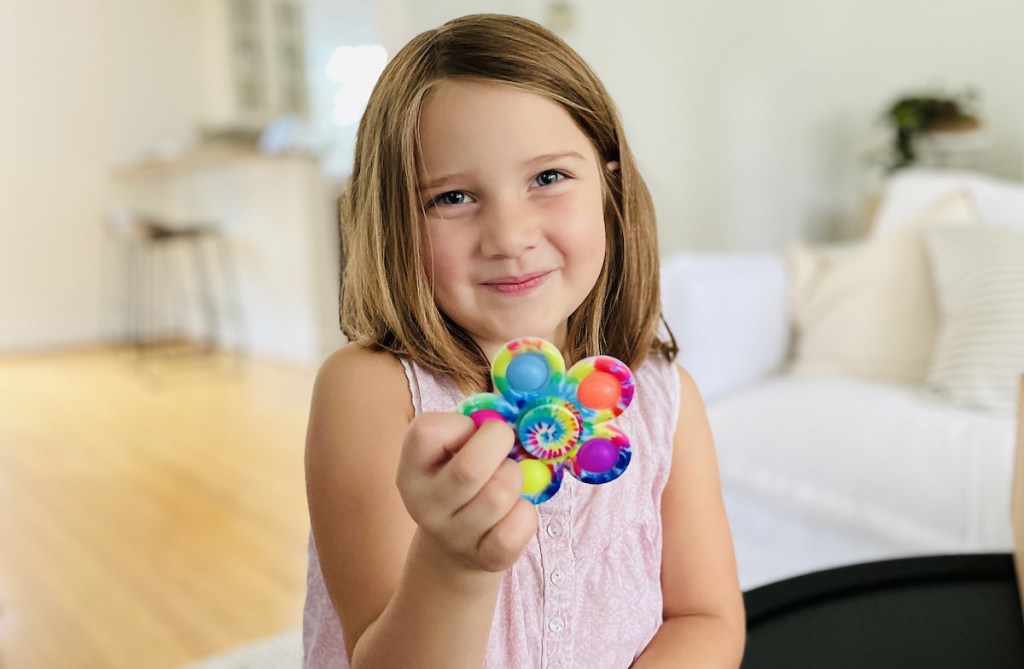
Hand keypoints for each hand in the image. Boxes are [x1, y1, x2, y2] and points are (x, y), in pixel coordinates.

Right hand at [397, 413, 537, 572]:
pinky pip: (516, 528)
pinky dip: (526, 513)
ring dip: (515, 478)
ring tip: (506, 480)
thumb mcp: (451, 450)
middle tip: (504, 446)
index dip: (460, 424)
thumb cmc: (460, 478)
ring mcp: (453, 536)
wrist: (455, 545)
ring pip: (499, 495)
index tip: (470, 432)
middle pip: (470, 468)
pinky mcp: (485, 559)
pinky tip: (515, 510)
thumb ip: (473, 424)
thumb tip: (511, 409)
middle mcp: (424, 505)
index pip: (426, 432)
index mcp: (411, 469)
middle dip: (500, 445)